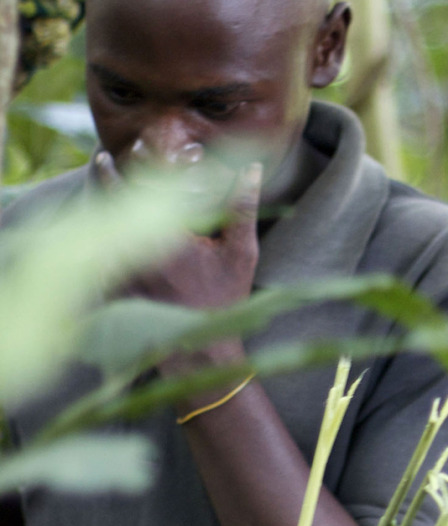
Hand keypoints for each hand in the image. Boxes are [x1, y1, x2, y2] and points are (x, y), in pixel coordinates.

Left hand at [97, 151, 262, 309]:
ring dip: (97, 208)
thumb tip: (251, 169)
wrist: (200, 347)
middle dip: (105, 181)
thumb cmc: (224, 297)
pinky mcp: (111, 288)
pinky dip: (92, 242)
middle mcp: (136, 253)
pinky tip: (94, 231)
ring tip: (98, 190)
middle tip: (100, 160)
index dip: (122, 168)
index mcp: (167, 238)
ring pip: (96, 232)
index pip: (136, 191)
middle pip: (109, 207)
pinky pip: (92, 258)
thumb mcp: (241, 252)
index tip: (116, 151)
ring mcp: (119, 272)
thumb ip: (242, 208)